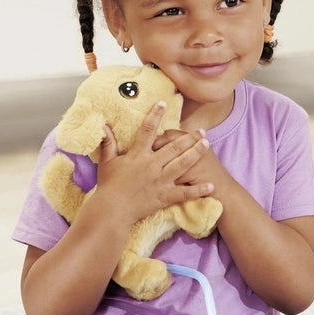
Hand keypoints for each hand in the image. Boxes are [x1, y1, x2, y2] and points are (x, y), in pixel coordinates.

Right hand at [95, 102, 215, 223]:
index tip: (162, 104)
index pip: (147, 131)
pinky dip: (198, 190)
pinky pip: (184, 193)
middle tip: (201, 130)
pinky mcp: (164, 196)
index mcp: (138, 155)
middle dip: (188, 137)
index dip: (154, 116)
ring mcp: (160, 181)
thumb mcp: (107, 162)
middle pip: (173, 147)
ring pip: (182, 164)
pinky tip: (210, 186)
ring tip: (206, 145)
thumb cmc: (108, 186)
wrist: (112, 210)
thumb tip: (103, 126)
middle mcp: (151, 165)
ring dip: (196, 153)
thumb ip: (107, 143)